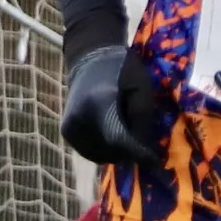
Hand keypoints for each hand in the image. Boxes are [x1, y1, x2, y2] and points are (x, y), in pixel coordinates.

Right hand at [61, 46, 168, 170]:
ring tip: (124, 133)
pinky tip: (110, 133)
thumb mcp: (141, 89)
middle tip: (140, 141)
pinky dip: (104, 149)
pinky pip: (90, 152)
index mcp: (100, 103)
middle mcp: (80, 118)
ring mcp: (70, 127)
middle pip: (111, 152)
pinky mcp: (67, 132)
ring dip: (117, 152)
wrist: (90, 59)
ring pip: (100, 156)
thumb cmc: (122, 70)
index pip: (121, 140)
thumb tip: (144, 150)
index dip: (139, 154)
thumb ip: (142, 120)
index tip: (153, 160)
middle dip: (129, 152)